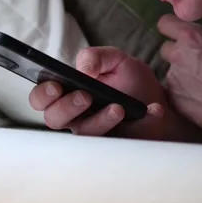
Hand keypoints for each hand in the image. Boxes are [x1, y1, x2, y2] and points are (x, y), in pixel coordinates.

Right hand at [29, 47, 168, 138]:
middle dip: (66, 108)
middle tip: (85, 96)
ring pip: (83, 133)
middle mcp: (74, 116)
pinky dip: (140, 123)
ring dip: (100, 120)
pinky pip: (117, 142)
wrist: (159, 102)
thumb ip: (97, 57)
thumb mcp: (116, 60)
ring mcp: (93, 133)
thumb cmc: (131, 82)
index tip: (56, 86)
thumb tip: (83, 69)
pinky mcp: (114, 145)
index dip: (43, 94)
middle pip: (53, 119)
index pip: (41, 98)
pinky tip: (152, 110)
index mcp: (68, 92)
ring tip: (118, 107)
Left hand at [158, 12, 201, 141]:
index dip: (173, 27)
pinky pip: (174, 93)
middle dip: (177, 52)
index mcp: (190, 36)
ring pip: (170, 72)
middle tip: (195, 60)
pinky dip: (183, 93)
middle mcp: (176, 56)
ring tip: (201, 83)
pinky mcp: (174, 101)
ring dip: (181, 74)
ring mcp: (173, 80)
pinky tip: (200, 98)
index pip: (164, 23)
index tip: (182, 33)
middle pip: (165, 49)